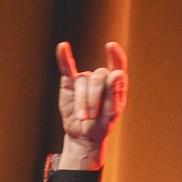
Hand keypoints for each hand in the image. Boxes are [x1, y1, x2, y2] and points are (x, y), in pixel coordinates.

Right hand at [56, 41, 127, 168]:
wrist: (82, 135)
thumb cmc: (100, 125)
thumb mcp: (110, 114)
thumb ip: (113, 94)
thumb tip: (116, 72)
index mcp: (116, 84)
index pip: (118, 65)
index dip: (115, 55)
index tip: (110, 46)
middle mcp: (101, 78)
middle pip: (98, 77)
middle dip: (94, 98)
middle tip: (92, 115)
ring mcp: (85, 79)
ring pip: (83, 81)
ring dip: (82, 101)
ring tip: (82, 116)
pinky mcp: (70, 82)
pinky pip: (67, 67)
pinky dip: (64, 57)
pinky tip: (62, 46)